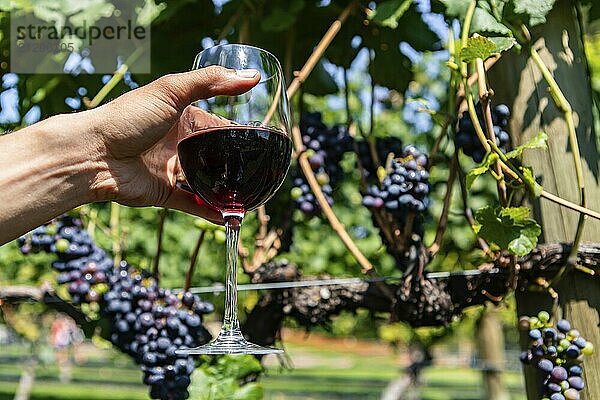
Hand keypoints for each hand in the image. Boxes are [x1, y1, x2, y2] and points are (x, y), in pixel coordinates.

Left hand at [87, 67, 258, 222]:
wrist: (92, 154)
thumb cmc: (128, 117)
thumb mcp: (172, 90)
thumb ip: (212, 82)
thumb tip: (253, 78)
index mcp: (183, 119)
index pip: (220, 127)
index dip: (241, 135)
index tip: (264, 143)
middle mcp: (180, 145)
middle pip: (216, 157)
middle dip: (236, 166)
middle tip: (261, 173)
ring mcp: (172, 170)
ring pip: (207, 182)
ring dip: (227, 191)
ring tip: (251, 197)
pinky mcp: (164, 194)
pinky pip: (193, 204)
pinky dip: (211, 211)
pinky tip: (230, 217)